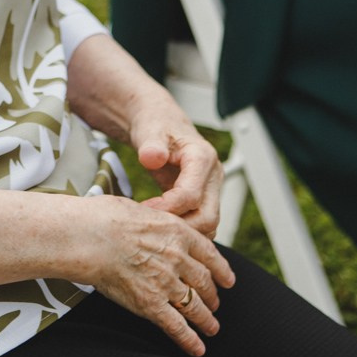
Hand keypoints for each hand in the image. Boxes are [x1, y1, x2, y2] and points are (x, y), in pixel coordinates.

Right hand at [80, 195, 235, 356]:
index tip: (227, 280)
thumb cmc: (105, 217)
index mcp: (178, 232)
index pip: (209, 254)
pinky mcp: (151, 304)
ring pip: (195, 306)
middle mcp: (178, 258)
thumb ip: (154, 221)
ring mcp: (166, 283)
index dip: (221, 270)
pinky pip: (176, 326)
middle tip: (215, 304)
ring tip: (212, 327)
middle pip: (203, 282)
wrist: (89, 236)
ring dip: (206, 319)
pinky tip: (198, 349)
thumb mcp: (140, 209)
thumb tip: (148, 221)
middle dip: (211, 295)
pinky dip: (189, 340)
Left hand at [130, 99, 223, 237]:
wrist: (160, 124)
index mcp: (203, 158)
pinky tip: (160, 226)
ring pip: (208, 226)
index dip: (166, 208)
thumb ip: (151, 145)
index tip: (142, 210)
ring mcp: (212, 190)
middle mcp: (214, 176)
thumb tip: (152, 158)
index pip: (191, 196)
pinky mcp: (206, 199)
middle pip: (207, 218)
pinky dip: (184, 230)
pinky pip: (201, 224)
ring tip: (153, 227)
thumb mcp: (150, 131)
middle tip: (149, 225)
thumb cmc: (155, 126)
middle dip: (179, 228)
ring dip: (183, 232)